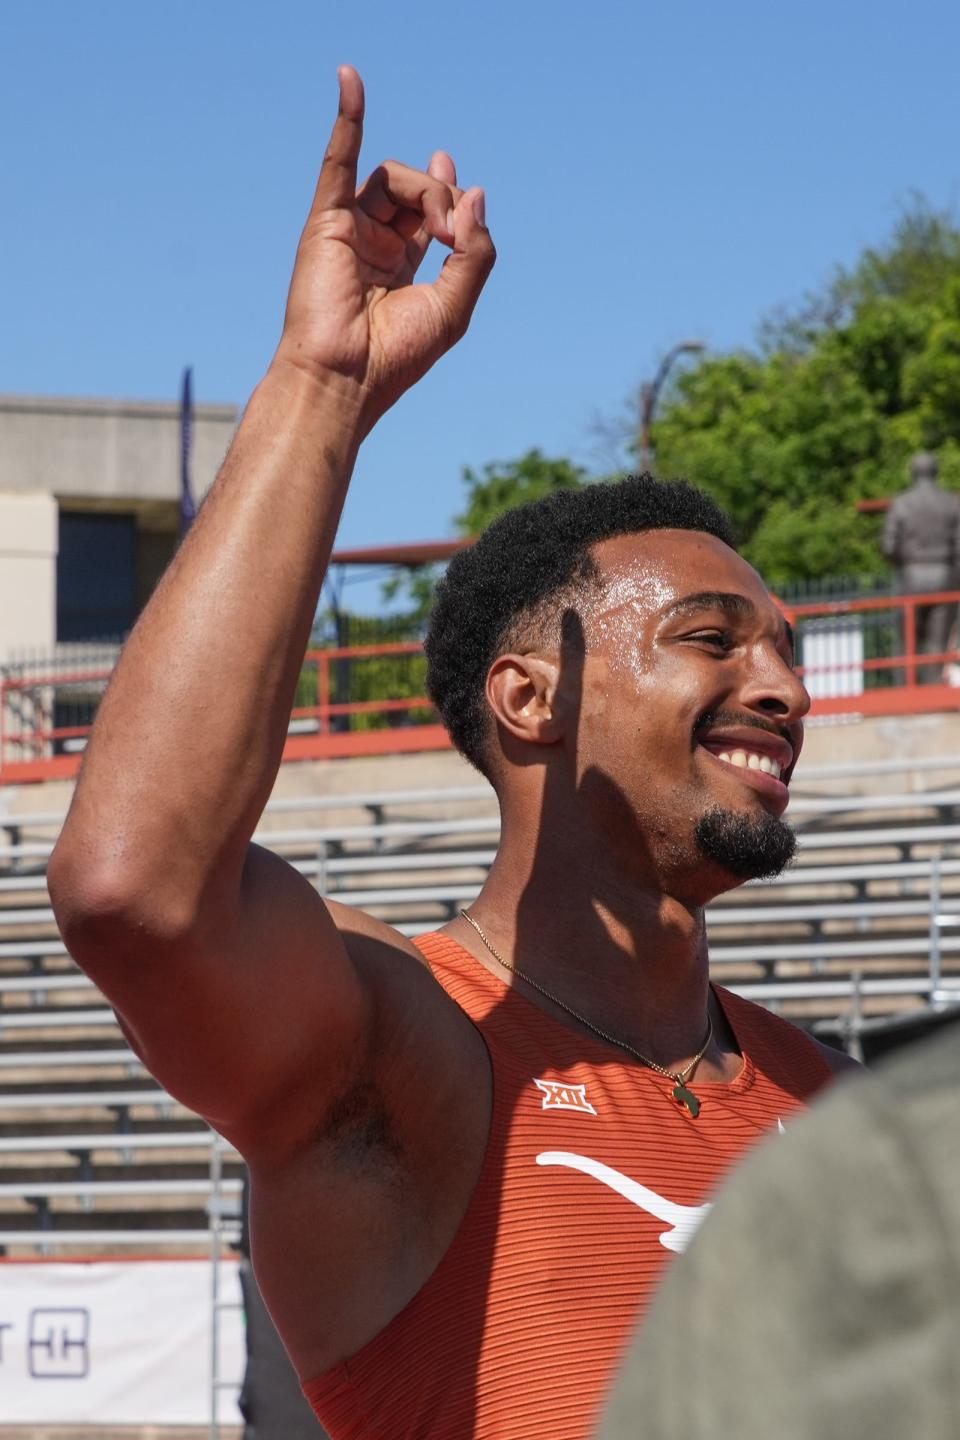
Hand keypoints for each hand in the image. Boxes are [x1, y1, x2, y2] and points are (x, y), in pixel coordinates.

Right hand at [274, 66, 494, 433]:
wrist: (346, 378)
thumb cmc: (395, 357)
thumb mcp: (454, 305)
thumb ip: (474, 252)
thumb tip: (475, 192)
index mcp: (402, 267)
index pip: (431, 212)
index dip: (450, 192)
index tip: (460, 192)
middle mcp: (374, 244)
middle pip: (418, 191)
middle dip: (445, 199)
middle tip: (452, 232)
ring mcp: (349, 230)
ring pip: (394, 178)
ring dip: (427, 189)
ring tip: (439, 227)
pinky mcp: (326, 222)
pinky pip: (338, 160)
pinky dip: (347, 118)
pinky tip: (350, 79)